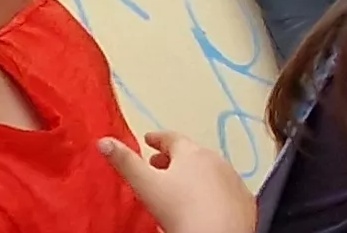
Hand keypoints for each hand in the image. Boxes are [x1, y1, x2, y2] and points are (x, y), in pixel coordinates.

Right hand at [99, 131, 253, 232]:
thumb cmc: (180, 207)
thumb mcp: (146, 184)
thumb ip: (125, 162)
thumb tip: (104, 141)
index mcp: (192, 153)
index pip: (172, 138)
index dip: (158, 138)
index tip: (149, 139)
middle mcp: (216, 161)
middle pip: (192, 154)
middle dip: (173, 158)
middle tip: (158, 162)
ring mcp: (233, 179)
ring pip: (210, 170)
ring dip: (194, 173)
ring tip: (178, 183)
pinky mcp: (242, 198)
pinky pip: (223, 188)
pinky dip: (211, 190)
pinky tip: (202, 202)